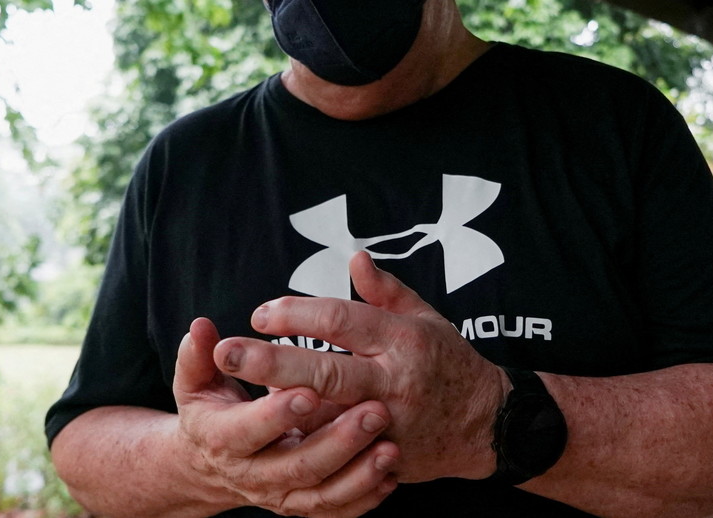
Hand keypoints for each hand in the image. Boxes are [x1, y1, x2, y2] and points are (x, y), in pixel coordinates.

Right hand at [173, 317, 399, 516]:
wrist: (209, 467)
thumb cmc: (212, 412)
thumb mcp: (195, 384)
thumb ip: (198, 356)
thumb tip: (200, 328)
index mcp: (223, 439)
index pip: (250, 429)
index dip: (277, 413)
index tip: (311, 390)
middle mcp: (252, 474)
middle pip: (297, 465)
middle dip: (338, 441)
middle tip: (376, 411)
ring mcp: (279, 495)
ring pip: (323, 492)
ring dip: (360, 473)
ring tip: (391, 446)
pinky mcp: (302, 506)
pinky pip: (337, 509)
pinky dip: (365, 496)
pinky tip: (390, 474)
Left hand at [214, 252, 508, 482]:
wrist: (485, 423)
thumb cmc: (447, 361)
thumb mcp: (426, 317)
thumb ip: (385, 291)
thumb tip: (354, 258)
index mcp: (402, 338)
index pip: (340, 319)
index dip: (297, 314)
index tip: (262, 313)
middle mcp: (394, 380)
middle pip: (323, 370)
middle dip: (270, 361)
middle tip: (226, 351)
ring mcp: (389, 422)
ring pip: (323, 416)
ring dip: (280, 403)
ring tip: (241, 389)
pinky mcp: (384, 455)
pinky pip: (334, 449)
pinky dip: (304, 434)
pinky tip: (277, 422)